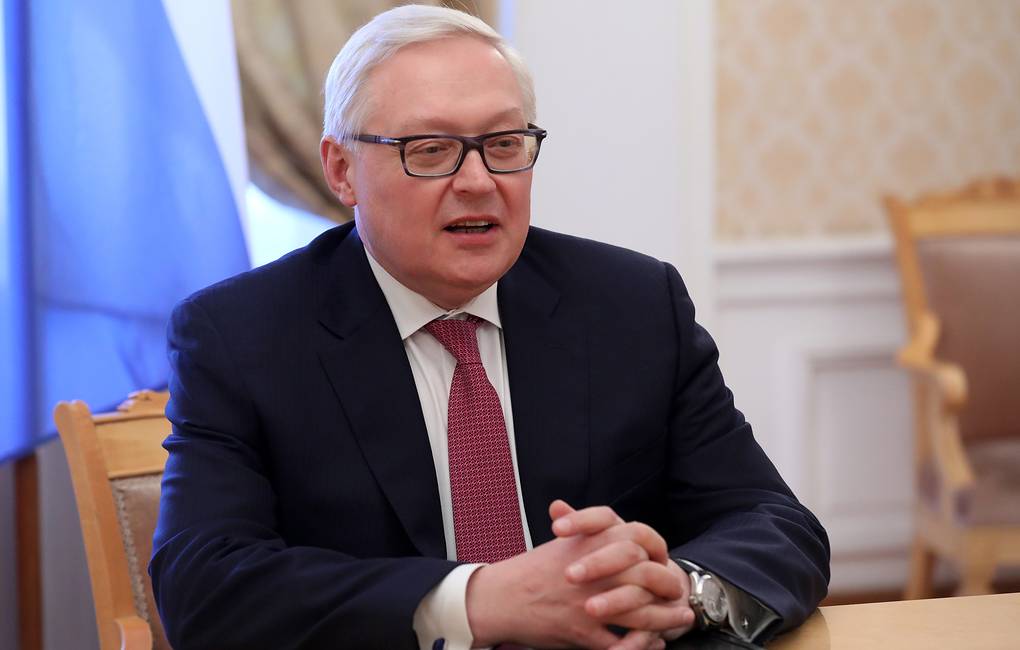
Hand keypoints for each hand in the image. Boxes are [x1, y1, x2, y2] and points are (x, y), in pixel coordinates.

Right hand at [466, 502, 692, 649]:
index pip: (639, 539)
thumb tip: (615, 525)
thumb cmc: (530, 571)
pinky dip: (640, 645)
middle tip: (681, 594)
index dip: (658, 551)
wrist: (499, 598)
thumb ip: (589, 532)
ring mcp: (587, 602)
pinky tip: (652, 642)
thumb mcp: (561, 544)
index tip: (665, 561)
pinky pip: (620, 643)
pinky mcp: (581, 632)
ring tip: (681, 619)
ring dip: (665, 619)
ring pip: (640, 613)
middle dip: (669, 587)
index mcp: (589, 543)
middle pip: (647, 576)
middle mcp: (592, 570)